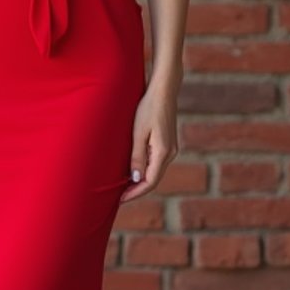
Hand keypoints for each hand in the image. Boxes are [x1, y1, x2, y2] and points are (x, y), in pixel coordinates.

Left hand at [118, 79, 179, 203]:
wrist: (164, 90)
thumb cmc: (148, 108)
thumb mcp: (138, 132)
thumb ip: (137, 157)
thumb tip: (136, 179)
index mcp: (163, 152)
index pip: (149, 182)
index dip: (135, 193)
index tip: (120, 199)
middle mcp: (170, 153)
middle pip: (153, 179)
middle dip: (137, 190)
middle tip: (119, 196)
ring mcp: (171, 148)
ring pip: (155, 172)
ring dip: (140, 181)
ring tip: (124, 186)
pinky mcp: (168, 143)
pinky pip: (156, 163)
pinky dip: (145, 170)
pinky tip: (134, 171)